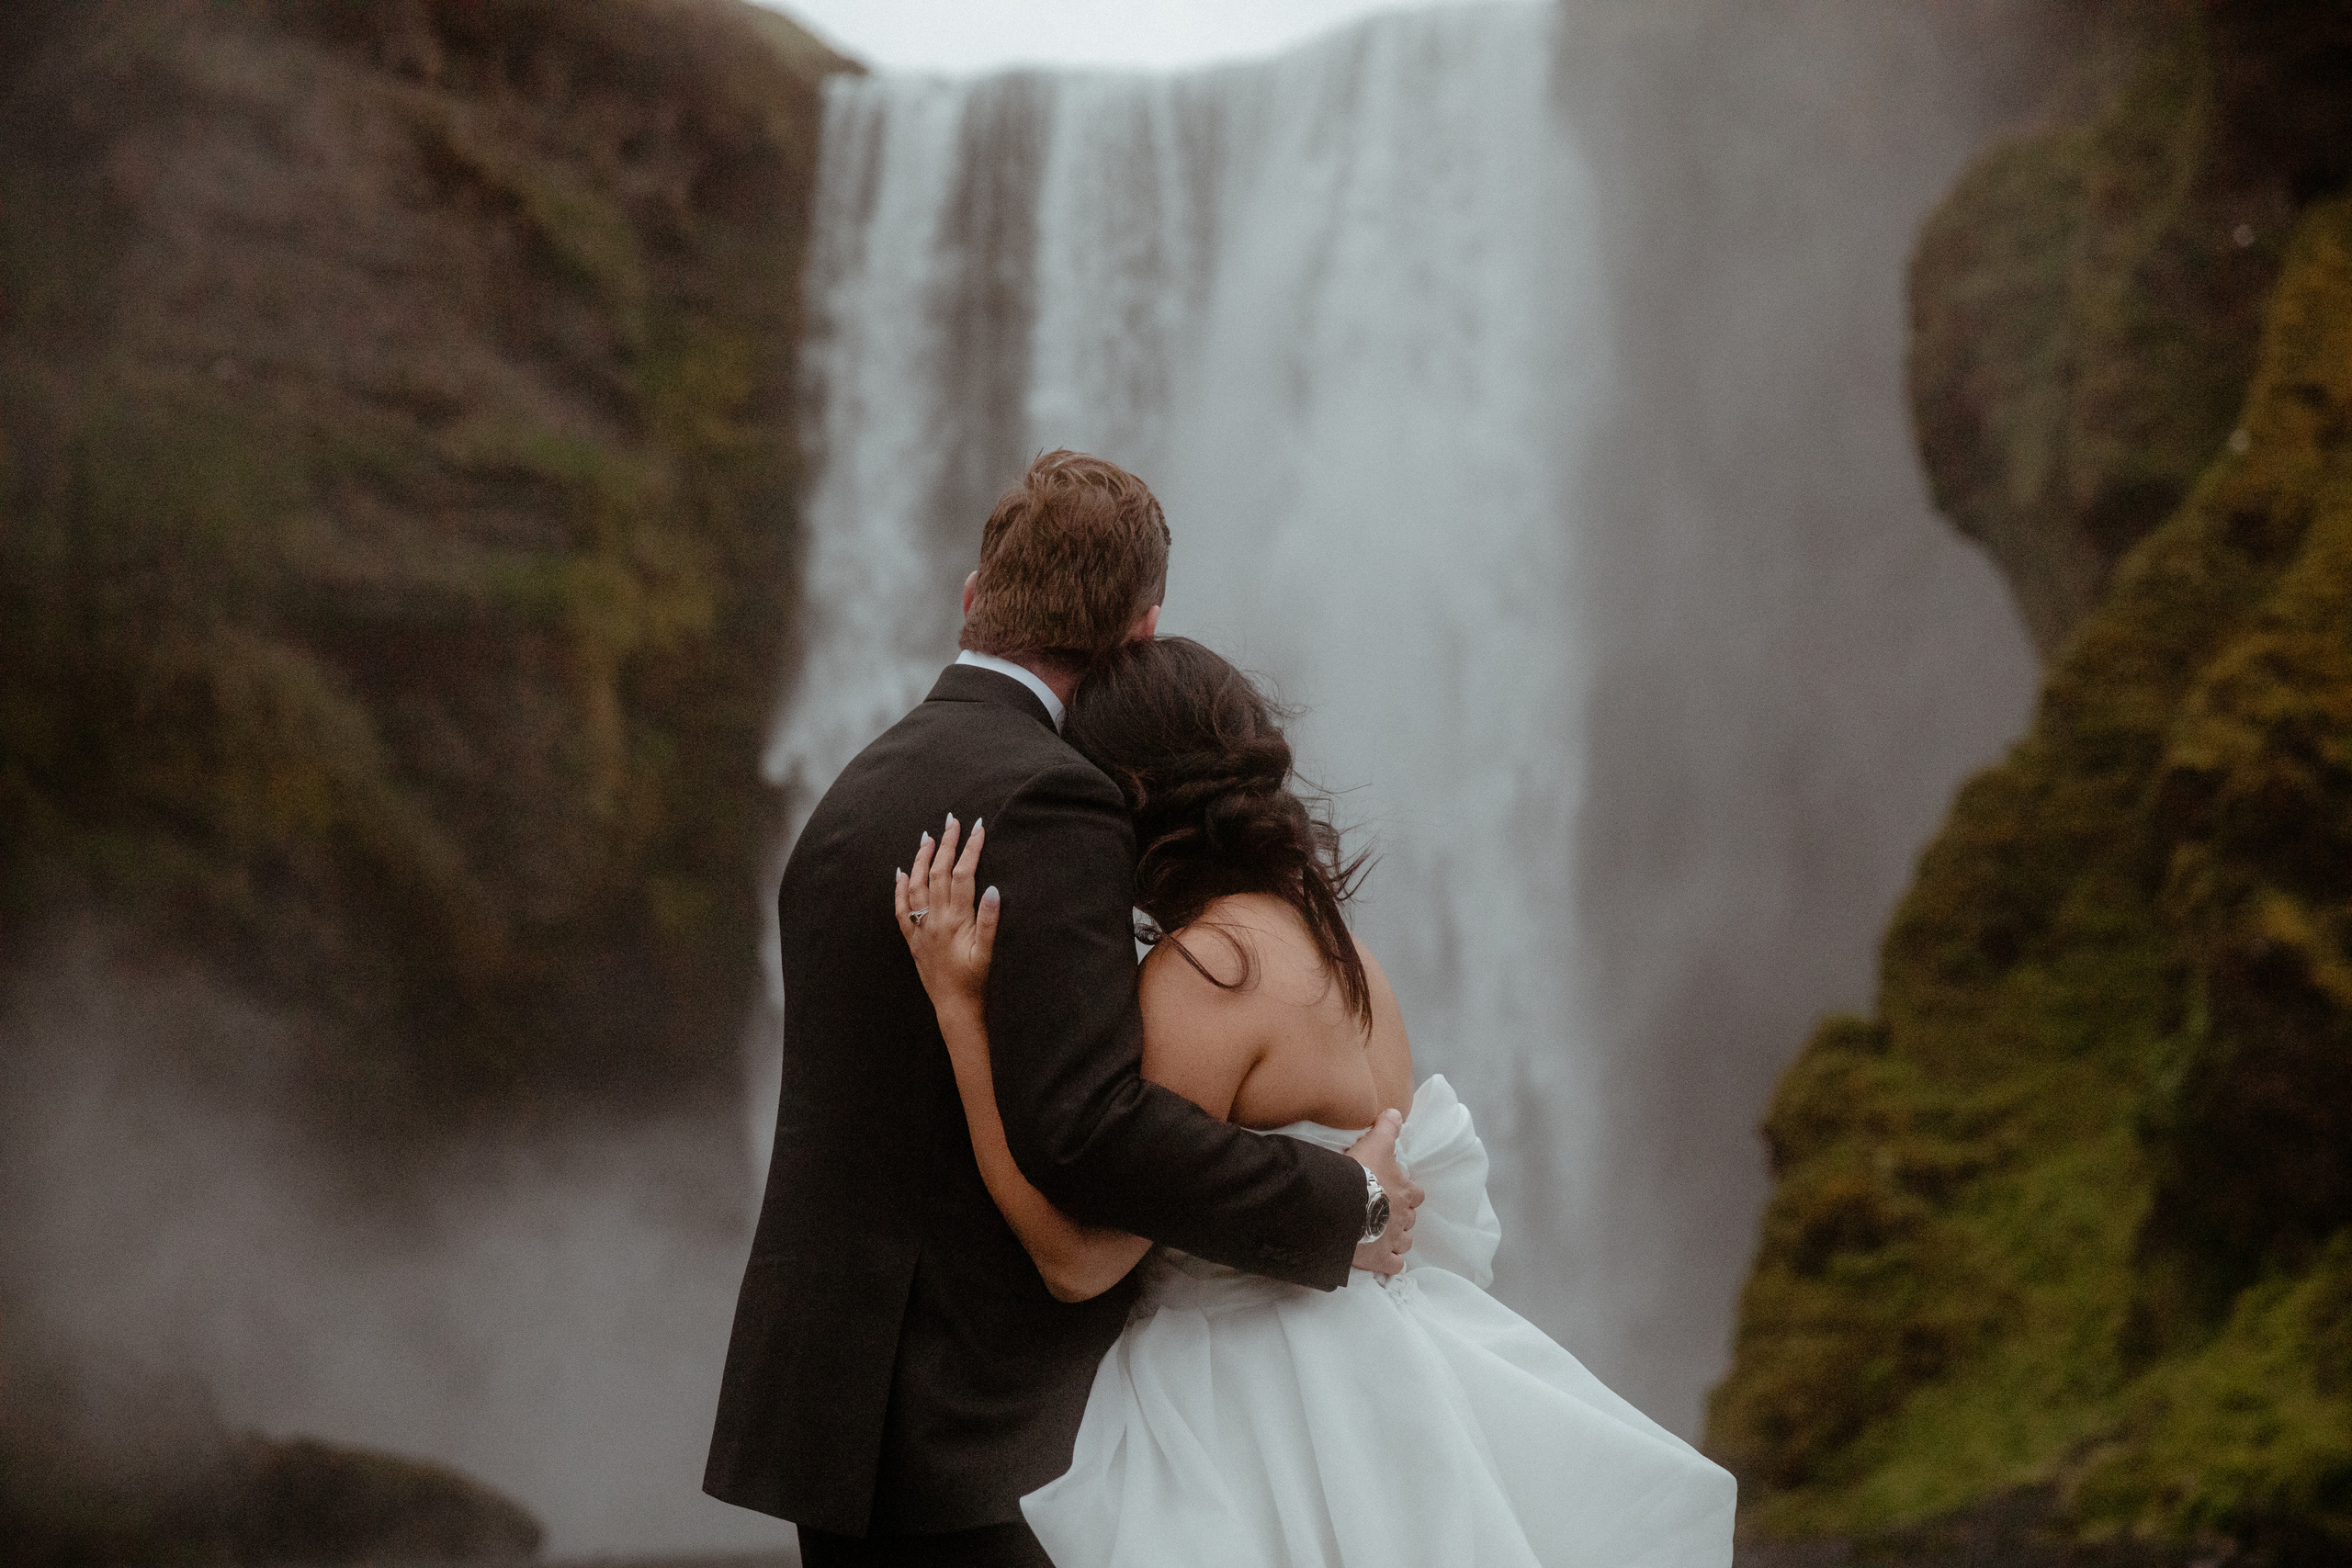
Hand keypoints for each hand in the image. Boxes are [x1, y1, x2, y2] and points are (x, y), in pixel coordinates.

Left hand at [894, 813, 997, 1006]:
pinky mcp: (913, 939)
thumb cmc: (977, 981)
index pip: (962, 874)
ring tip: (927, 837)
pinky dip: (899, 888)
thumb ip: (990, 920)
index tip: (977, 827)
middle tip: (952, 821)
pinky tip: (901, 872)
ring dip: (921, 858)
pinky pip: (901, 909)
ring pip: (916, 885)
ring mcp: (921, 929)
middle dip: (946, 844)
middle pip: (937, 872)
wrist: (955, 1008)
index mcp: (956, 920)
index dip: (970, 848)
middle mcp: (935, 920)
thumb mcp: (989, 952)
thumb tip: (992, 887)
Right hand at [1347, 1108, 1423, 1276]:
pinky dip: (1389, 1263)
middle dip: (1400, 1216)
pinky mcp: (1380, 1258)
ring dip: (1396, 1239)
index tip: (1396, 1192)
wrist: (1341, 1205)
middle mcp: (1403, 1216)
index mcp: (1405, 1192)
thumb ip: (1387, 1128)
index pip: (1416, 1194)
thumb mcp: (1375, 1144)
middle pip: (1409, 1218)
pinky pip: (1394, 1265)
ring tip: (1381, 1236)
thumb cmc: (1359, 1173)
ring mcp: (1393, 1239)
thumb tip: (1396, 1112)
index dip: (1407, 1193)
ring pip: (1404, 1242)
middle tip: (1383, 1212)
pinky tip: (1380, 1259)